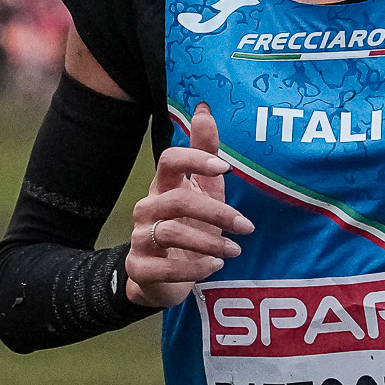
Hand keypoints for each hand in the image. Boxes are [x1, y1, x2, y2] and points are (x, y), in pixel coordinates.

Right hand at [126, 101, 253, 309]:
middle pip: (178, 200)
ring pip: (171, 233)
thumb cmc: (189, 227)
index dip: (194, 159)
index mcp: (163, 186)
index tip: (225, 168)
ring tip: (234, 250)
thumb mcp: (203, 190)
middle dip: (217, 213)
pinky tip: (213, 266)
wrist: (162, 277)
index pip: (169, 160)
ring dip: (209, 242)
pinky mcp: (139, 269)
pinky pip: (164, 268)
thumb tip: (204, 108)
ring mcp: (139, 239)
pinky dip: (194, 268)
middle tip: (246, 227)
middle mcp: (147, 208)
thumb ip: (204, 153)